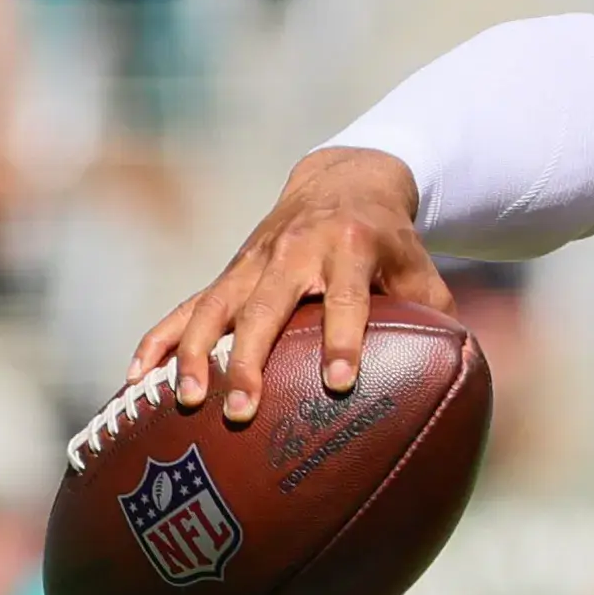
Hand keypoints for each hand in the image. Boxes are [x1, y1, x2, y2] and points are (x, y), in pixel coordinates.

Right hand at [128, 147, 446, 422]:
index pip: (345, 297)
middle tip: (243, 412)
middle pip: (266, 308)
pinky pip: (183, 309)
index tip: (339, 382)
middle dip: (251, 360)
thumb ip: (436, 315)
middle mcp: (293, 250)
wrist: (343, 182)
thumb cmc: (390, 242)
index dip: (342, 338)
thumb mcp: (419, 267)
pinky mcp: (225, 275)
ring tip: (185, 402)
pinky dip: (157, 342)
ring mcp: (251, 263)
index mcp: (349, 246)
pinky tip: (133, 382)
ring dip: (194, 355)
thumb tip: (460, 374)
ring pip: (213, 308)